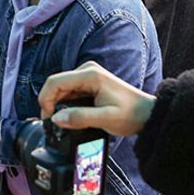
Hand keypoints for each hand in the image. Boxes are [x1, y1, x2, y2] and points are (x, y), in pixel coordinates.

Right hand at [38, 61, 155, 135]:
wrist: (148, 113)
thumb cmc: (131, 114)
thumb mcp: (105, 119)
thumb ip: (79, 118)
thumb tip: (56, 118)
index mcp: (89, 75)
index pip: (55, 82)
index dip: (45, 100)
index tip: (48, 119)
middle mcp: (86, 70)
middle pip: (56, 84)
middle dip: (51, 103)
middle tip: (54, 124)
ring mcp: (87, 75)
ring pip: (61, 89)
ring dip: (58, 104)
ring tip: (65, 122)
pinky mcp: (89, 82)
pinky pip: (69, 91)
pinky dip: (66, 104)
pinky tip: (72, 115)